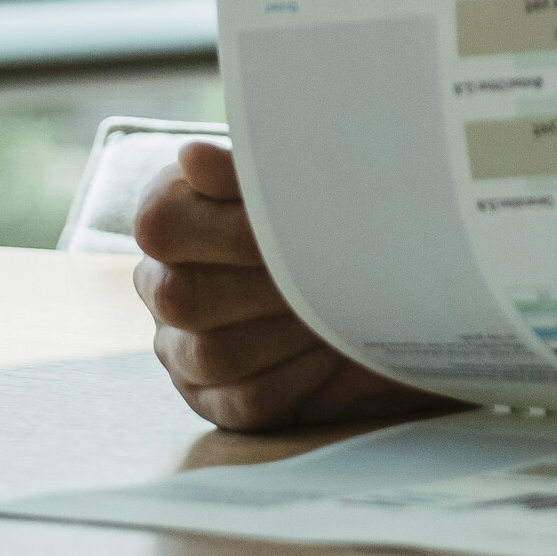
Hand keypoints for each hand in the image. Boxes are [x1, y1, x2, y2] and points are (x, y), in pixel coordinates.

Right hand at [130, 141, 438, 433]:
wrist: (397, 270)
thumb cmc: (342, 208)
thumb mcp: (308, 176)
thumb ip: (253, 170)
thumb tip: (193, 156)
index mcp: (176, 216)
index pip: (160, 223)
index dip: (229, 228)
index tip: (294, 220)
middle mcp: (164, 283)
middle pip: (182, 296)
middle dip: (270, 282)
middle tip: (333, 266)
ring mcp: (184, 348)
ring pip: (212, 354)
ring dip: (289, 329)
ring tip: (343, 303)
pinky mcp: (219, 398)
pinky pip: (246, 399)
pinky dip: (300, 372)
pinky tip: (335, 346)